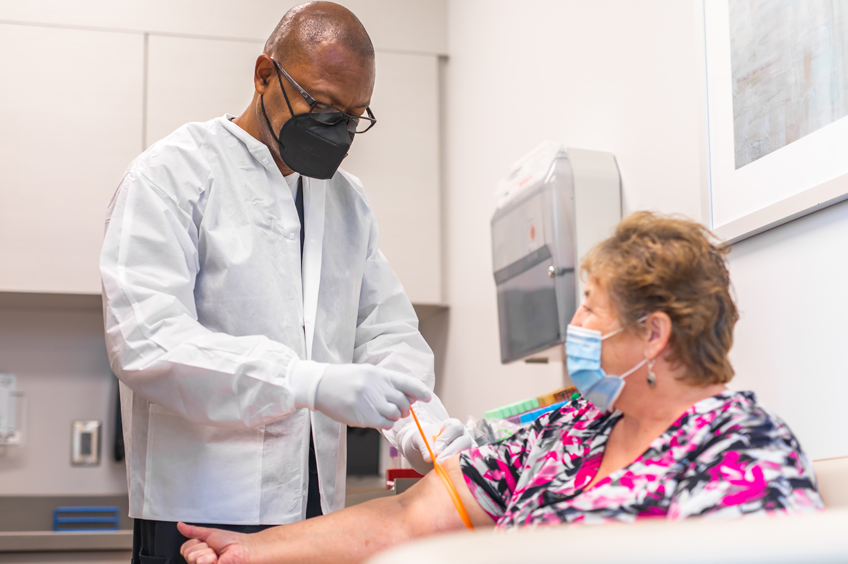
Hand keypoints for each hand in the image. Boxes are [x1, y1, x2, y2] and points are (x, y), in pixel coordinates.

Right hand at [178, 522, 250, 563]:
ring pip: (193, 558)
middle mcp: (201, 561)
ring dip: (207, 553)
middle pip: (188, 553)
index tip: (207, 543)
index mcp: (200, 552)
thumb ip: (194, 531)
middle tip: (214, 549)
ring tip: (217, 555)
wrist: (244, 549)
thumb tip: (180, 525)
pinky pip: (200, 563)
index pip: (185, 548)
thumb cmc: (232, 542)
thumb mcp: (209, 534)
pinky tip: (217, 560)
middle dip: (202, 547)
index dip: (196, 543)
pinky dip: (209, 559)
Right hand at [314, 365, 431, 428]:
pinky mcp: (363, 416)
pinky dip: (386, 423)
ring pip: (395, 414)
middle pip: (404, 402)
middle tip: (399, 409)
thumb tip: (407, 397)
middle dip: (404, 408)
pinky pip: (385, 423)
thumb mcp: (368, 373)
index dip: (420, 391)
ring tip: (384, 412)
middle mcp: (377, 387)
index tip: (427, 398)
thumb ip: (387, 383)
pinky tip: (378, 419)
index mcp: (380, 374)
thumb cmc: (345, 379)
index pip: (408, 383)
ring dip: (394, 416)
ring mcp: (370, 402)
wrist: (321, 385)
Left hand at [401, 418, 475, 472]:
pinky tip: (450, 473)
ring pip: (468, 454)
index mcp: (452, 425)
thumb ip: (424, 446)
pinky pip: (468, 466)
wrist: (424, 452)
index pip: (455, 427)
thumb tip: (429, 457)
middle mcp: (462, 435)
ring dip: (456, 462)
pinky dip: (460, 470)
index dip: (446, 438)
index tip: (436, 449)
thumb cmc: (424, 441)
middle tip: (439, 461)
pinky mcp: (467, 462)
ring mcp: (467, 449)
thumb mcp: (419, 439)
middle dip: (451, 452)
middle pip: (464, 441)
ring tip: (444, 468)